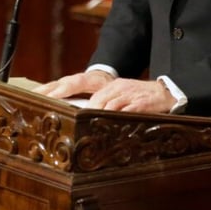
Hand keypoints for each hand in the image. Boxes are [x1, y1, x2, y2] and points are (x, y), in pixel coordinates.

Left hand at [36, 72, 176, 113]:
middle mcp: (116, 87)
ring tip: (82, 125)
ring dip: (96, 115)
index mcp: (108, 84)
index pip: (80, 84)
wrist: (166, 94)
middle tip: (62, 117)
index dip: (61, 90)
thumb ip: (101, 103)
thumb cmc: (139, 99)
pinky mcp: (140, 102)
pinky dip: (115, 117)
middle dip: (77, 107)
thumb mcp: (119, 97)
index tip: (44, 98)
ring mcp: (128, 93)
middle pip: (93, 97)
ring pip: (107, 104)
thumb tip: (78, 114)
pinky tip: (107, 124)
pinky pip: (125, 110)